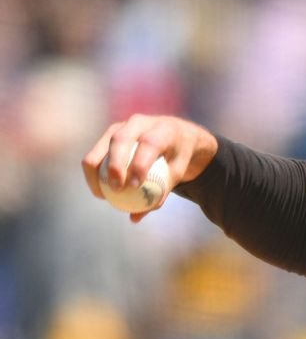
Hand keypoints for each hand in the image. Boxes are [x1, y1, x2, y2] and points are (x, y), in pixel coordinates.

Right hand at [81, 115, 218, 222]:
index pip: (150, 143)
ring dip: (97, 170)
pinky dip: (94, 171)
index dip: (140, 164)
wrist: (176, 135)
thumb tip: (136, 216)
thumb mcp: (178, 173)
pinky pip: (97, 151)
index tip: (135, 186)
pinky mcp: (111, 132)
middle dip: (114, 165)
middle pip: (121, 139)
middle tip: (115, 190)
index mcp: (163, 129)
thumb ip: (161, 192)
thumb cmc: (178, 156)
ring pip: (102, 145)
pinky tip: (98, 190)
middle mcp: (141, 122)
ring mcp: (123, 125)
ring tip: (101, 194)